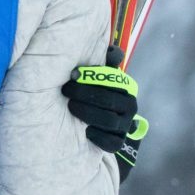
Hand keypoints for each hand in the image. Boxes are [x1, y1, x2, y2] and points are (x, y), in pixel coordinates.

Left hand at [63, 62, 146, 176]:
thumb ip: (102, 61)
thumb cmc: (87, 91)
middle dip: (84, 95)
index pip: (114, 80)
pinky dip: (97, 137)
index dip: (93, 77)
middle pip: (110, 101)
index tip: (73, 74)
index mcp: (124, 87)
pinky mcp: (118, 141)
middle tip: (65, 91)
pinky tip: (85, 131)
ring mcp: (124, 125)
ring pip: (109, 120)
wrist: (83, 120)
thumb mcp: (91, 75)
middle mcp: (129, 106)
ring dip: (87, 113)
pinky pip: (112, 143)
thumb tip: (112, 51)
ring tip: (71, 107)